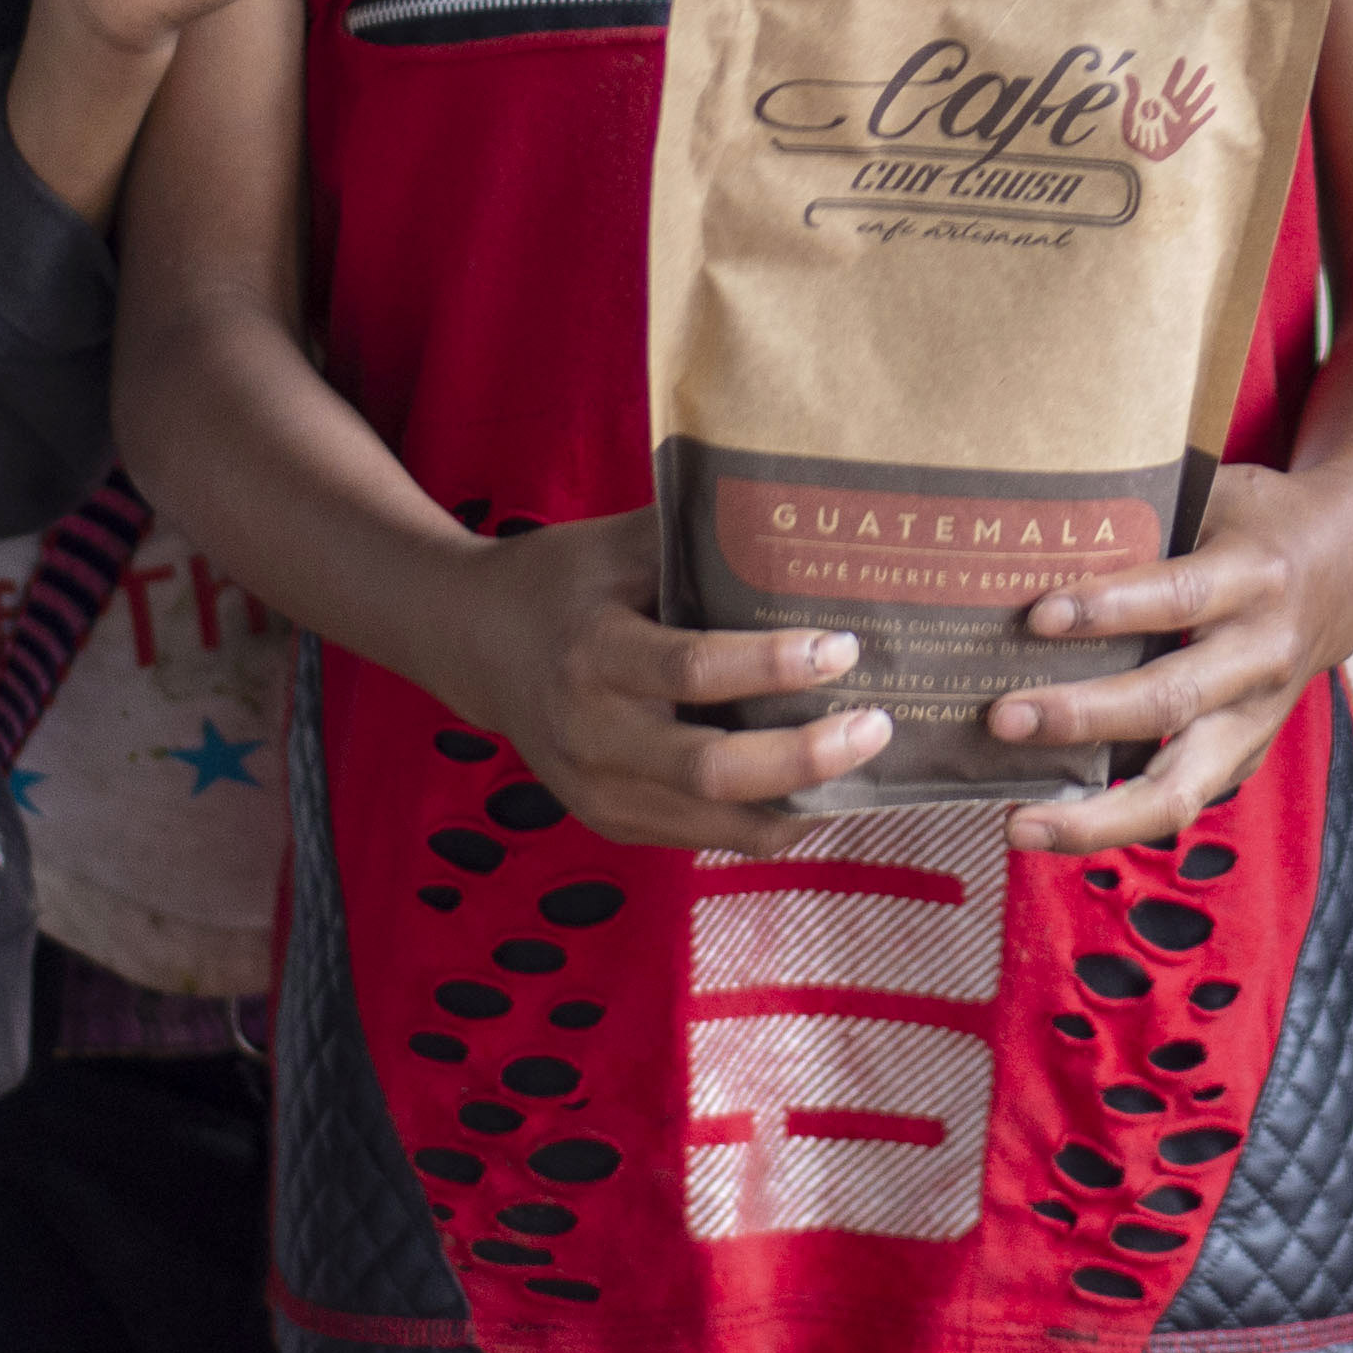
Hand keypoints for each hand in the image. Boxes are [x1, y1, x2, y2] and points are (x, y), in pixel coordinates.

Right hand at [409, 512, 893, 850]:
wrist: (475, 644)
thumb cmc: (564, 580)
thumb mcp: (620, 545)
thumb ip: (702, 536)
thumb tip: (808, 516)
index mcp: (593, 653)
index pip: (693, 671)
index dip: (775, 664)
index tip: (844, 646)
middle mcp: (591, 735)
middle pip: (713, 770)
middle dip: (806, 756)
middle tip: (877, 726)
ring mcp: (598, 793)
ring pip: (719, 822)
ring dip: (802, 800)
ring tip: (868, 765)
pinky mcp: (612, 822)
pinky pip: (706, 837)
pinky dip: (770, 820)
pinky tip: (820, 789)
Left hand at [990, 461, 1352, 852]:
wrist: (1347, 570)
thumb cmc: (1257, 523)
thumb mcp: (1216, 495)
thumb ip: (1144, 517)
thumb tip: (1032, 536)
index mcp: (1255, 577)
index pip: (1177, 597)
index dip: (1109, 608)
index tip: (1037, 616)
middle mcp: (1262, 657)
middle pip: (1170, 702)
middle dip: (1081, 715)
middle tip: (1002, 718)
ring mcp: (1257, 720)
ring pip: (1179, 789)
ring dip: (1094, 813)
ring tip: (1018, 824)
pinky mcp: (1244, 757)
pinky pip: (1176, 802)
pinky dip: (1110, 821)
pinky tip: (1047, 823)